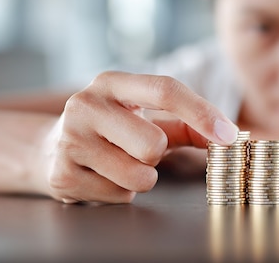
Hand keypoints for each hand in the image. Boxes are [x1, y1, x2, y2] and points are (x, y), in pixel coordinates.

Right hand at [38, 71, 238, 203]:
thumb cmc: (112, 129)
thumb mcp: (145, 115)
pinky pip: (121, 195)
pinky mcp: (63, 174)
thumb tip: (228, 136)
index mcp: (112, 83)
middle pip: (154, 143)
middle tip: (139, 150)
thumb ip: (187, 123)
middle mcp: (86, 104)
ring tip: (120, 163)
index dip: (202, 113)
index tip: (228, 135)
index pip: (165, 90)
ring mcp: (69, 140)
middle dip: (157, 155)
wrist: (49, 150)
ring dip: (142, 177)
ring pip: (140, 175)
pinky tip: (102, 176)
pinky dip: (121, 192)